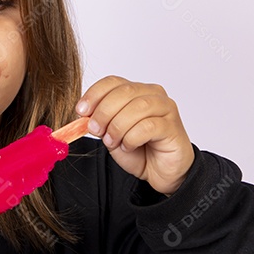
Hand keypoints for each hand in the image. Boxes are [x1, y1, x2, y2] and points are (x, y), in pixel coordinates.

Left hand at [75, 76, 194, 195]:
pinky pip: (148, 127)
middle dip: (104, 112)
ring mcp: (165, 109)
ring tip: (112, 141)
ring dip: (117, 127)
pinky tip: (128, 146)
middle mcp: (153, 94)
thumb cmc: (138, 149)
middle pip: (124, 92)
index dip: (94, 94)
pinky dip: (132, 138)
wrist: (160, 171)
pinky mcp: (172, 126)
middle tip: (95, 130)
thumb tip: (84, 115)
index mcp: (136, 91)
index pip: (113, 82)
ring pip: (137, 108)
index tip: (81, 111)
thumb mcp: (111, 133)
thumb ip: (100, 121)